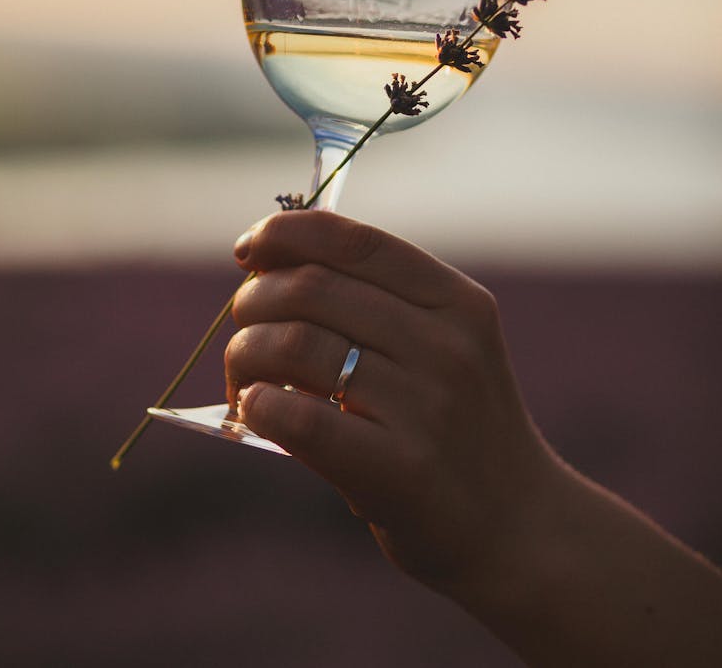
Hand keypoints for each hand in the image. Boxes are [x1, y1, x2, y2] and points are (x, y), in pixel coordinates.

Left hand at [225, 210, 551, 604]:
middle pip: (312, 288)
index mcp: (456, 301)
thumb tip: (266, 271)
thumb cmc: (454, 431)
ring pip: (295, 345)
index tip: (246, 250)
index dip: (285, 234)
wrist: (519, 528)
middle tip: (243, 333)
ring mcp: (429, 406)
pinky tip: (255, 412)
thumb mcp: (444, 348)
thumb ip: (376, 307)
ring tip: (244, 382)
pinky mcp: (403, 470)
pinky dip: (258, 406)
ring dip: (245, 356)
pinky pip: (302, 420)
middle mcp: (448, 344)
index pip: (354, 241)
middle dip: (252, 303)